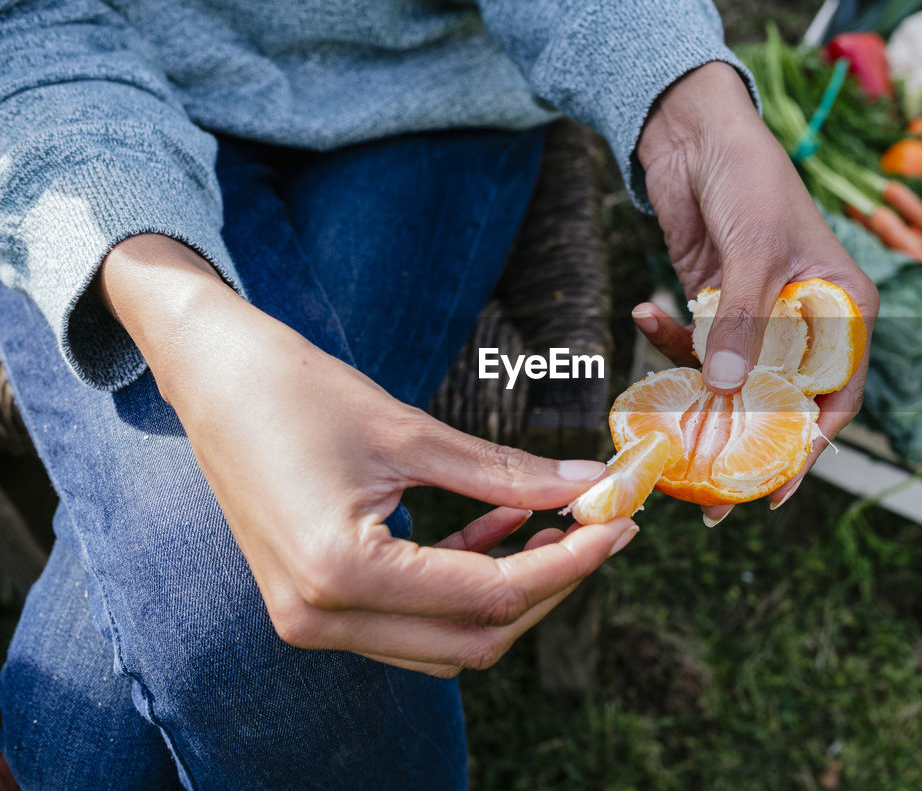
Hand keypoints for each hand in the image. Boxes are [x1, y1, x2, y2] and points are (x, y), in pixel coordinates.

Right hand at [97, 235, 637, 675]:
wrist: (209, 373)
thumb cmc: (295, 388)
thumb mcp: (411, 432)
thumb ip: (506, 473)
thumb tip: (591, 485)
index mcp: (342, 574)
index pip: (490, 594)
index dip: (568, 563)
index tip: (619, 525)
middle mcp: (321, 616)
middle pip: (473, 636)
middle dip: (548, 585)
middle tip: (599, 527)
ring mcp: (310, 619)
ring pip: (445, 641)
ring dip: (508, 591)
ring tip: (560, 525)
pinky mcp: (313, 602)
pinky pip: (410, 618)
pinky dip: (463, 582)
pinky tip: (505, 525)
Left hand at [635, 62, 878, 521]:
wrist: (695, 129)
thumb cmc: (749, 178)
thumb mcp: (754, 252)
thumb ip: (744, 324)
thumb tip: (728, 391)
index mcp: (843, 308)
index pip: (837, 395)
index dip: (810, 447)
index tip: (775, 490)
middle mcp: (806, 320)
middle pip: (781, 399)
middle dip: (743, 440)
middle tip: (708, 491)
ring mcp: (757, 315)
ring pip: (731, 379)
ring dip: (695, 396)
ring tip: (661, 426)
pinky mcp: (714, 304)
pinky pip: (694, 343)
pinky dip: (667, 337)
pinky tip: (643, 310)